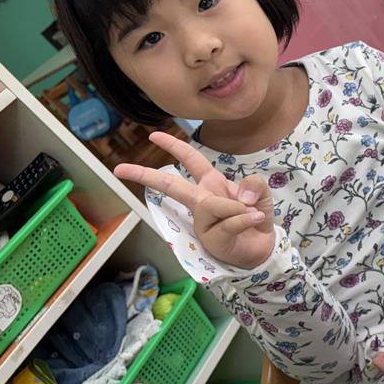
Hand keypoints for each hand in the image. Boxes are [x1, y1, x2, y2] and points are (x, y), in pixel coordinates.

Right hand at [115, 131, 274, 268]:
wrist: (263, 247)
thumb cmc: (255, 215)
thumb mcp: (260, 193)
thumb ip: (255, 184)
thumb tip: (242, 195)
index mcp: (211, 184)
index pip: (190, 160)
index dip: (174, 146)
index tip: (152, 136)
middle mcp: (202, 201)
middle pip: (172, 186)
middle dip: (146, 175)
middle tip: (120, 168)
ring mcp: (203, 222)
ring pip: (210, 205)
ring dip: (235, 207)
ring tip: (252, 212)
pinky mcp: (211, 239)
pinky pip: (229, 223)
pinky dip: (246, 219)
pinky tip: (256, 220)